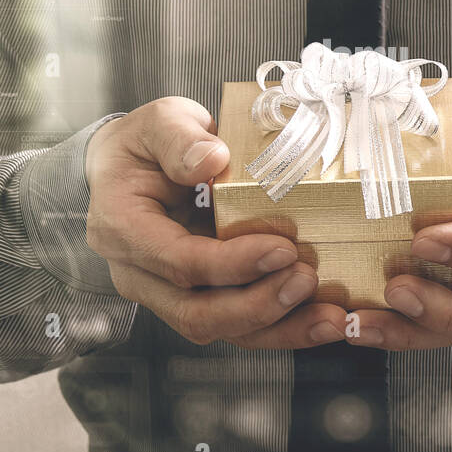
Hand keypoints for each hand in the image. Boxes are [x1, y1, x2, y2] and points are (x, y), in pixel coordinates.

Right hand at [84, 97, 347, 347]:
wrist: (132, 168)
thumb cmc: (145, 145)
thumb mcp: (159, 122)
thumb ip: (179, 137)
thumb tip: (212, 159)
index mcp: (123, 228)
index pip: (178, 261)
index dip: (232, 263)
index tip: (282, 248)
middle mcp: (140, 273)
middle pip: (197, 312)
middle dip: (258, 305)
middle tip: (307, 280)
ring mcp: (166, 294)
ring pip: (222, 329)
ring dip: (279, 329)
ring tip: (328, 318)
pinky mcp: (197, 300)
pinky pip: (239, 325)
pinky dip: (283, 327)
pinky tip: (322, 320)